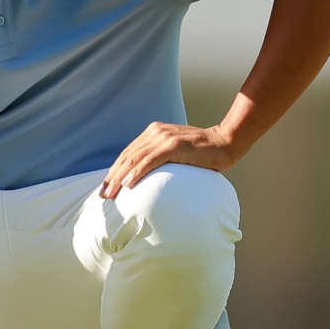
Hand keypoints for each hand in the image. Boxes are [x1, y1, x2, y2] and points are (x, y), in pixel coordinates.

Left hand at [101, 122, 237, 197]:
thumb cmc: (204, 152)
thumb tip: (151, 178)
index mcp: (154, 132)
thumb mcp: (178, 152)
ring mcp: (164, 138)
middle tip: (103, 196)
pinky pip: (149, 161)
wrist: (226, 142)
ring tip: (111, 194)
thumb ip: (163, 158)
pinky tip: (127, 185)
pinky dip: (136, 173)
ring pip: (134, 159)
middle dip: (112, 177)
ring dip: (119, 178)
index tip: (106, 187)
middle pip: (127, 156)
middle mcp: (155, 132)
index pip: (129, 153)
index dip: (115, 170)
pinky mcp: (173, 146)